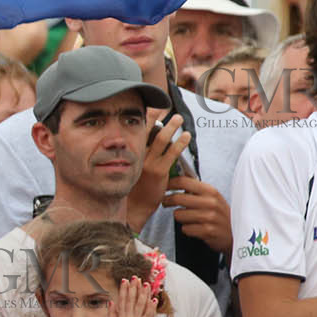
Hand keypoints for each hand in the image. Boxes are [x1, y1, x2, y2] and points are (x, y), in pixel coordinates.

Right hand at [108, 276, 156, 316]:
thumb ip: (112, 314)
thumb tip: (111, 302)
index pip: (122, 300)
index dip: (123, 289)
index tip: (125, 280)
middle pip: (131, 300)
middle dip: (133, 288)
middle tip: (135, 278)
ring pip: (140, 305)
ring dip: (143, 294)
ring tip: (146, 284)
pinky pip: (148, 315)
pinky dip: (151, 307)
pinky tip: (153, 299)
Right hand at [127, 114, 189, 232]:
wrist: (134, 207)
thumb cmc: (134, 189)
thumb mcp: (131, 170)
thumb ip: (138, 158)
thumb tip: (148, 145)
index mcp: (130, 155)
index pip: (137, 133)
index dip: (145, 120)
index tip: (152, 110)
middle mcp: (137, 156)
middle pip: (147, 131)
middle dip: (156, 118)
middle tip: (165, 109)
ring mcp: (148, 163)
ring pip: (161, 139)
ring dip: (172, 127)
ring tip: (179, 119)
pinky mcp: (159, 171)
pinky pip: (171, 153)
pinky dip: (180, 143)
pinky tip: (186, 137)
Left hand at [163, 175, 233, 256]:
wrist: (235, 234)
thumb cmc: (220, 214)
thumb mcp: (212, 197)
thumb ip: (196, 189)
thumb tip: (175, 178)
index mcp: (210, 191)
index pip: (184, 181)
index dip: (170, 183)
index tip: (163, 186)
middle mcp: (210, 202)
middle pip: (177, 198)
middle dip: (167, 201)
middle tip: (166, 202)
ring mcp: (209, 217)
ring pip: (178, 215)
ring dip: (179, 217)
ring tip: (187, 217)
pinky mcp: (207, 231)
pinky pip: (185, 228)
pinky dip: (187, 229)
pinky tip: (195, 228)